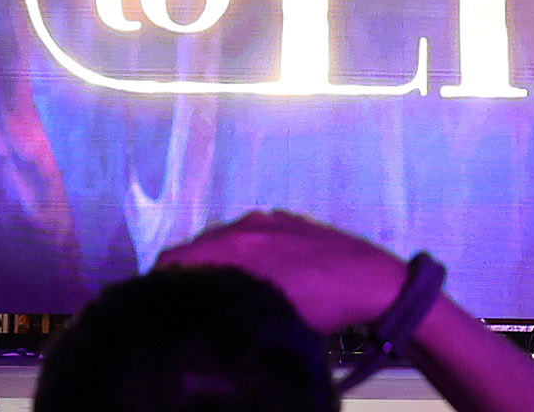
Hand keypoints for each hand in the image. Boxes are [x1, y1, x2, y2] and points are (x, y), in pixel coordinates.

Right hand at [162, 209, 416, 335]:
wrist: (372, 280)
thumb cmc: (321, 305)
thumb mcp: (269, 314)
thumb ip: (228, 307)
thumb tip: (198, 313)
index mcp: (234, 245)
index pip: (173, 259)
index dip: (160, 283)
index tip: (161, 304)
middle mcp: (244, 224)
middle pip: (196, 248)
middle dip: (188, 273)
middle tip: (191, 303)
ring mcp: (267, 218)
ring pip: (223, 240)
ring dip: (218, 262)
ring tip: (225, 290)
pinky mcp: (287, 219)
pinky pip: (250, 234)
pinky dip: (243, 252)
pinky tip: (257, 275)